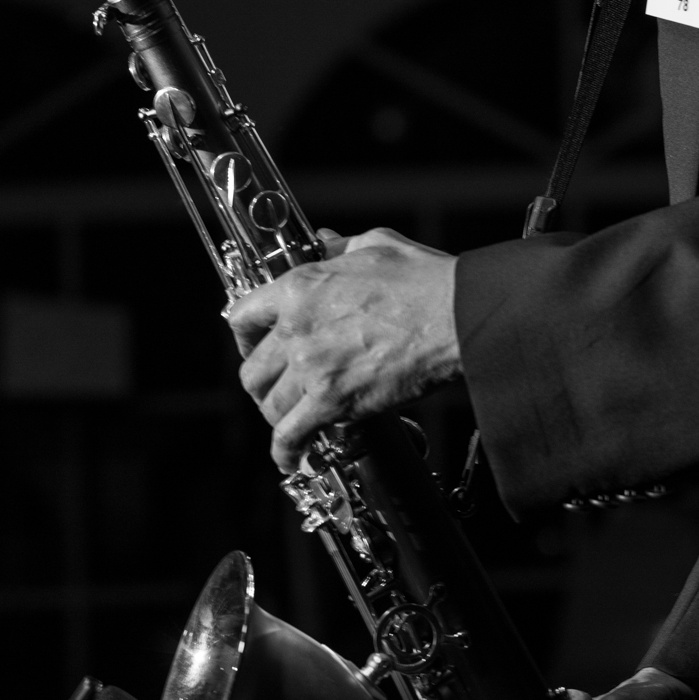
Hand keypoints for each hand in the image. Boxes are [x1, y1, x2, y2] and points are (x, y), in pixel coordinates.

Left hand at [228, 227, 459, 470]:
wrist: (456, 315)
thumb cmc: (423, 279)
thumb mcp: (374, 245)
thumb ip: (338, 247)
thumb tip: (324, 243)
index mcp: (300, 287)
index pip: (241, 316)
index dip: (244, 335)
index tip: (252, 344)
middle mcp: (296, 328)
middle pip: (251, 369)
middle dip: (261, 382)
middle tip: (276, 386)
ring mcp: (312, 368)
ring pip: (268, 405)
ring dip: (277, 414)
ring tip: (291, 417)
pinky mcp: (334, 402)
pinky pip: (291, 436)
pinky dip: (286, 451)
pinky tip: (291, 455)